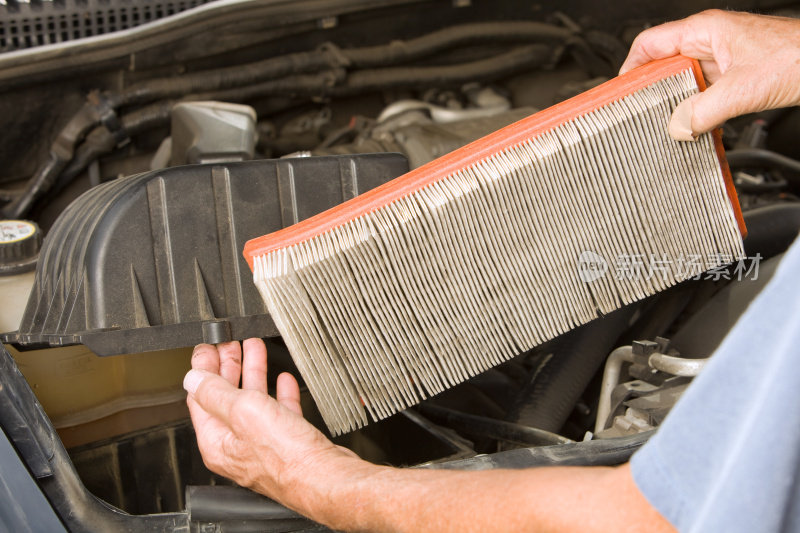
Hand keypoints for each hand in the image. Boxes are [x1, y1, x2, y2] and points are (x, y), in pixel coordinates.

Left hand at [184, 338, 360, 513]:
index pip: (201, 398)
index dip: (203, 369)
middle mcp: (237, 445)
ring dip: (253, 372)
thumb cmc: (286, 456)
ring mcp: (263, 443)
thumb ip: (215, 393)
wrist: (325, 477)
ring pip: (253, 400)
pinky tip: (283, 380)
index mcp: (217, 441)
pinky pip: (278, 411)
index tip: (207, 348)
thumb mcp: (243, 413)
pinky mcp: (288, 442)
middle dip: (228, 366)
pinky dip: (278, 392)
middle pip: (226, 397)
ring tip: (254, 349)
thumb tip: (193, 379)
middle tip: (229, 344)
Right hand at [619, 10, 799, 139]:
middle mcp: (712, 41)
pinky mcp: (737, 77)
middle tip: (642, 115)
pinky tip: (697, 126)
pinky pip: (704, 94)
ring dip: (678, 105)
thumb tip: (677, 127)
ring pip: (685, 83)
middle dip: (652, 91)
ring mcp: (725, 59)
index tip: (620, 93)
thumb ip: (702, 111)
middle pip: (664, 66)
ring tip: (670, 124)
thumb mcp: (742, 90)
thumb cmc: (799, 57)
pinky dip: (697, 111)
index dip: (630, 68)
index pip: (649, 44)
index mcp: (705, 30)